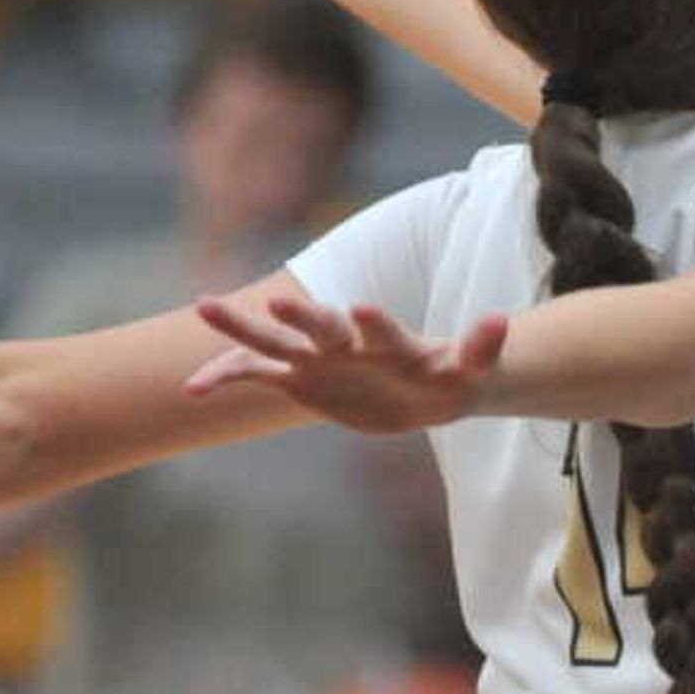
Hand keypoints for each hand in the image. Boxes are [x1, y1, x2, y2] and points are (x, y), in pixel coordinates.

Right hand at [185, 293, 507, 434]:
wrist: (428, 388)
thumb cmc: (451, 373)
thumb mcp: (474, 368)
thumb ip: (483, 347)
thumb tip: (502, 320)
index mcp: (387, 339)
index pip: (376, 328)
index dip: (371, 321)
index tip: (361, 309)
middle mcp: (346, 342)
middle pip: (318, 324)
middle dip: (300, 315)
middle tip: (276, 302)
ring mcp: (316, 358)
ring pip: (273, 338)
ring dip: (241, 327)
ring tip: (204, 305)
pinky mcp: (298, 378)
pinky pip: (255, 374)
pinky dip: (226, 378)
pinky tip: (192, 391)